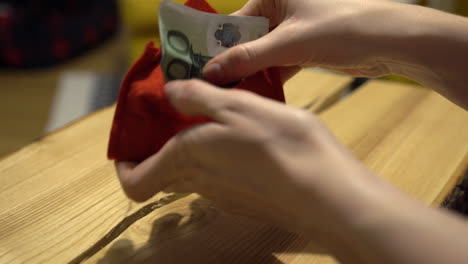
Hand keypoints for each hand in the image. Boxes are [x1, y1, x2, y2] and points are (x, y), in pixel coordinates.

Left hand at [115, 79, 384, 242]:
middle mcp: (200, 185)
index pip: (134, 181)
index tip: (134, 142)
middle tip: (180, 118)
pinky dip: (223, 160)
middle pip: (165, 175)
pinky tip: (250, 141)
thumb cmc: (279, 144)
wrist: (326, 193)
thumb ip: (197, 97)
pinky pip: (223, 179)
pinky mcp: (248, 202)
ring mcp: (225, 198)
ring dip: (197, 151)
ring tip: (221, 120)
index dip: (125, 165)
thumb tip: (170, 93)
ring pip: (195, 175)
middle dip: (163, 148)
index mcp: (186, 160)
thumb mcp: (236, 105)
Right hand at [203, 0, 398, 84]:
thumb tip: (210, 73)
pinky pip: (275, 65)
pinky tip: (255, 97)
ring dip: (248, 76)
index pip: (231, 24)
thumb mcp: (290, 42)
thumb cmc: (343, 27)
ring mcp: (291, 31)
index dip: (212, 47)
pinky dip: (267, 80)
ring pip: (259, 56)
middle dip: (229, 65)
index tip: (195, 70)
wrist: (390, 42)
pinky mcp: (302, 50)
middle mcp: (279, 10)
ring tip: (228, 97)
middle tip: (209, 89)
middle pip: (243, 41)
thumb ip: (249, 58)